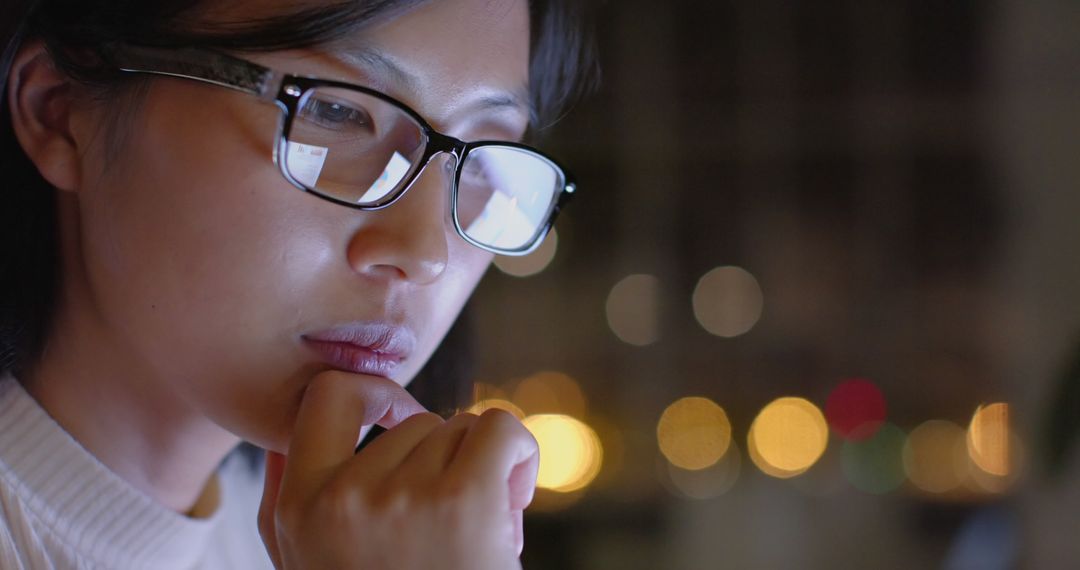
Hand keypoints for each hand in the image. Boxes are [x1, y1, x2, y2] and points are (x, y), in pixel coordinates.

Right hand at [258, 370, 539, 569]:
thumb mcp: (308, 569)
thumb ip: (290, 507)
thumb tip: (284, 444)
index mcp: (298, 510)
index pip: (325, 399)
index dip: (370, 395)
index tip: (397, 416)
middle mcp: (341, 497)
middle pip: (412, 423)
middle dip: (441, 462)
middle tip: (450, 525)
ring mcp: (400, 496)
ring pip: (459, 430)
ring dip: (479, 470)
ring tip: (475, 533)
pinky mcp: (462, 499)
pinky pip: (499, 427)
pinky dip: (518, 452)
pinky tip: (514, 495)